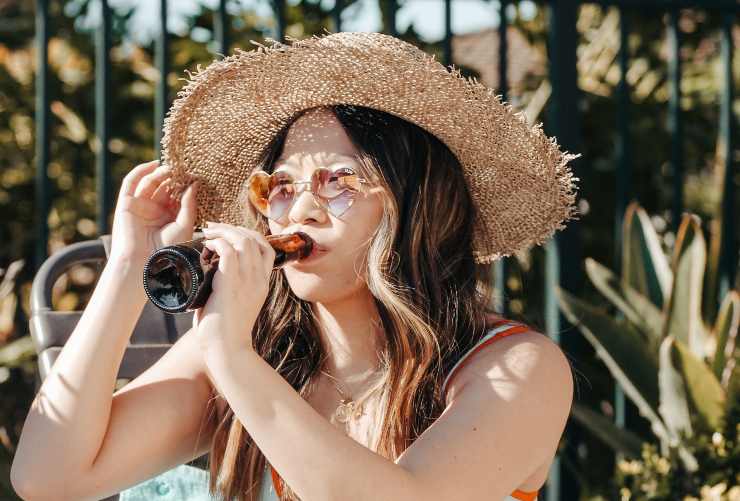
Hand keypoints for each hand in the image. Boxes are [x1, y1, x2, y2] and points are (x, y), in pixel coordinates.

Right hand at [109, 160, 198, 265]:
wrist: (144, 263)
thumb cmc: (168, 249)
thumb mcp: (184, 224)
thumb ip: (189, 204)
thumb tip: (194, 183)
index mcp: (170, 216)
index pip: (177, 194)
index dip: (185, 184)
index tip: (197, 174)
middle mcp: (155, 210)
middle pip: (164, 186)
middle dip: (174, 176)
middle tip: (184, 167)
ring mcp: (140, 205)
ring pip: (150, 182)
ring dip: (161, 173)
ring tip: (173, 167)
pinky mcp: (126, 203)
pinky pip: (131, 182)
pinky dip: (141, 171)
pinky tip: (154, 164)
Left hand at [193, 222, 275, 355]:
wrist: (227, 350)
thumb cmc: (225, 332)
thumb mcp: (236, 305)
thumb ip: (230, 290)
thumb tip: (209, 278)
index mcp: (263, 283)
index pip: (265, 248)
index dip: (249, 234)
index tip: (229, 233)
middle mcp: (258, 279)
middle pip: (254, 239)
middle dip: (232, 228)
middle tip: (213, 228)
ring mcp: (247, 281)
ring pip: (242, 241)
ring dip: (224, 231)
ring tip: (208, 232)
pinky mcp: (231, 285)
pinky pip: (228, 252)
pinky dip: (217, 243)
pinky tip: (207, 245)